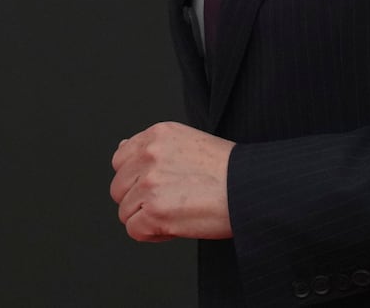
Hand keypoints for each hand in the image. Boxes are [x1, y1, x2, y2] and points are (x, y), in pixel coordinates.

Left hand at [110, 121, 234, 241]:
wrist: (250, 188)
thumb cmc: (229, 170)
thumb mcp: (189, 142)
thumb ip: (153, 146)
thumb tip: (122, 148)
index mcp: (158, 135)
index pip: (120, 158)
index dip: (135, 177)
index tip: (156, 185)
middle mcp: (149, 155)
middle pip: (118, 187)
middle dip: (139, 199)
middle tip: (169, 201)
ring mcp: (149, 183)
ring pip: (125, 211)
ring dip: (147, 218)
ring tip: (177, 212)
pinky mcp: (154, 211)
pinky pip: (134, 230)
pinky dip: (153, 234)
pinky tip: (176, 225)